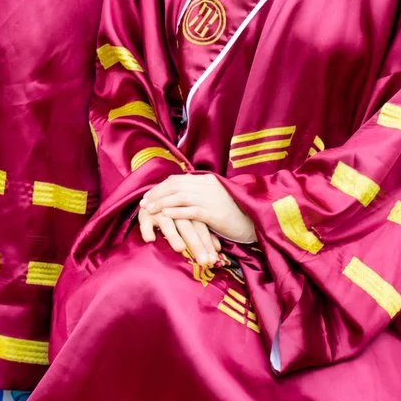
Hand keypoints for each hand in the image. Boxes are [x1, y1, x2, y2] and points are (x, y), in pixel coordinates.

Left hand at [138, 173, 254, 266]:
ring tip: (149, 210)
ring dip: (161, 203)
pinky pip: (190, 211)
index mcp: (207, 180)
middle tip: (144, 203)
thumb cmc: (236, 213)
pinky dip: (175, 212)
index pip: (177, 179)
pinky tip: (165, 216)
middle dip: (157, 194)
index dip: (161, 187)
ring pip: (179, 197)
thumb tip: (181, 196)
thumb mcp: (217, 198)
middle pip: (175, 186)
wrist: (256, 221)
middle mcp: (207, 186)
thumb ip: (200, 194)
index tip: (148, 195)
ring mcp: (210, 199)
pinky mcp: (214, 213)